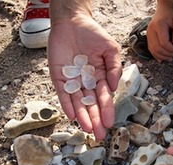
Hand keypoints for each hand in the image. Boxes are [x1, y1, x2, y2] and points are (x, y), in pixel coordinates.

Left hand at [48, 15, 121, 139]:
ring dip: (82, 116)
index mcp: (100, 77)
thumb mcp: (110, 49)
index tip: (110, 123)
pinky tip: (72, 116)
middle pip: (91, 105)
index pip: (104, 98)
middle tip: (99, 135)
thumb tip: (114, 87)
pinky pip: (62, 94)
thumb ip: (114, 67)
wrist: (72, 21)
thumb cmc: (93, 34)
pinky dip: (66, 105)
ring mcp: (72, 81)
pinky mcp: (58, 77)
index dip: (107, 110)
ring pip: (77, 103)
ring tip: (87, 129)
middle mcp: (86, 82)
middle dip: (95, 120)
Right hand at [147, 0, 172, 60]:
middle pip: (157, 48)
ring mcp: (148, 34)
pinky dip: (156, 55)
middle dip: (167, 54)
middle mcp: (151, 30)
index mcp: (159, 25)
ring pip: (153, 50)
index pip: (163, 43)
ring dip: (162, 56)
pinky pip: (151, 48)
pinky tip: (161, 59)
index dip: (171, 49)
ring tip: (170, 58)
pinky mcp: (148, 37)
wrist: (165, 8)